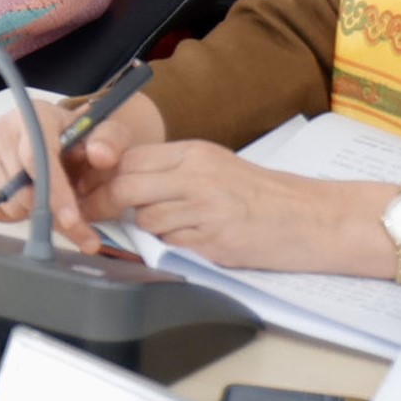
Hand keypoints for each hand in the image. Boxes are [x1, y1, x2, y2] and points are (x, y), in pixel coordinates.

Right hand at [0, 92, 165, 254]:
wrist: (58, 129)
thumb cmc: (80, 133)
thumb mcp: (102, 130)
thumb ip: (110, 140)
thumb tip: (100, 155)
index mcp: (35, 115)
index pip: (37, 159)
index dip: (54, 192)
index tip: (71, 220)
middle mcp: (4, 130)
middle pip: (22, 188)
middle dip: (50, 210)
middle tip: (71, 214)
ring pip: (7, 203)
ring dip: (32, 211)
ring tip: (49, 195)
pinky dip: (13, 214)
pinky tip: (29, 197)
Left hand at [102, 144, 400, 279]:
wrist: (313, 218)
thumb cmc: (268, 196)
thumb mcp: (219, 169)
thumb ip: (175, 174)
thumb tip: (126, 187)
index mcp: (197, 152)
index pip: (130, 158)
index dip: (101, 177)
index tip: (87, 191)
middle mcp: (197, 175)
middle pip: (125, 185)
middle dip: (103, 204)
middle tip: (94, 216)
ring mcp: (203, 208)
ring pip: (145, 220)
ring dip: (149, 229)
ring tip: (179, 228)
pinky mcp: (211, 240)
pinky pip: (171, 245)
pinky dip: (175, 247)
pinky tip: (199, 241)